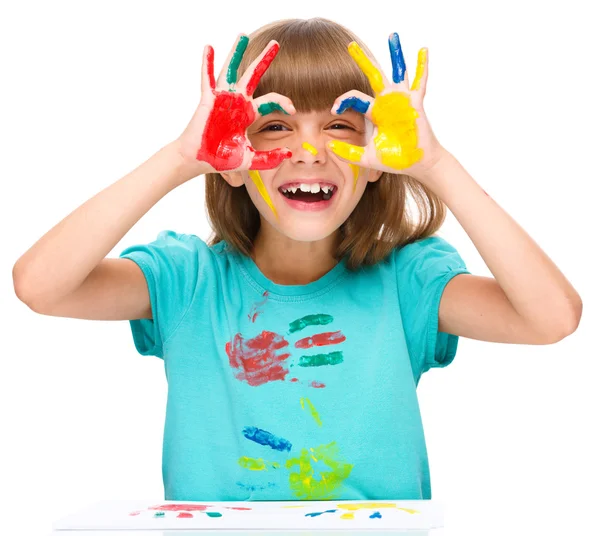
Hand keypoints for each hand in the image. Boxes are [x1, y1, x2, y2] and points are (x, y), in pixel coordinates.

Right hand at [177, 34, 295, 174]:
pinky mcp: (209, 99)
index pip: (271, 100)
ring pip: (231, 70)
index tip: (293, 110)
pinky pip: (208, 78)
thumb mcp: (250, 159)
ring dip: (237, 53)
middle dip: (265, 59)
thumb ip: (269, 158)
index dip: (284, 102)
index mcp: (248, 114)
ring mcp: (223, 98)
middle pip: (254, 75)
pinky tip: (209, 48)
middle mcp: (237, 102)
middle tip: (275, 43)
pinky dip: (207, 63)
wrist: (200, 160)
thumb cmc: (221, 159)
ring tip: (243, 36)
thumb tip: (288, 153)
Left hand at [328, 33, 446, 183]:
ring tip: (392, 35)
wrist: (417, 164)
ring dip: (395, 54)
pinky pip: (419, 82)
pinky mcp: (415, 103)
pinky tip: (423, 50)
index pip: (354, 98)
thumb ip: (348, 152)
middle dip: (362, 60)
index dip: (342, 100)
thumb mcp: (367, 157)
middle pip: (372, 75)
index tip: (334, 109)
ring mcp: (402, 101)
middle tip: (350, 46)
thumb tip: (328, 146)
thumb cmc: (395, 159)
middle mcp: (387, 102)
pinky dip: (422, 66)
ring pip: (397, 71)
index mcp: (374, 112)